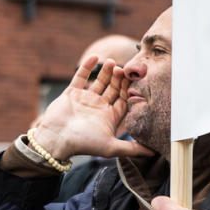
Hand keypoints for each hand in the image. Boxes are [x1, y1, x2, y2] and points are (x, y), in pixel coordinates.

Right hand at [31, 56, 153, 160]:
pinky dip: (87, 67)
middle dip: (119, 79)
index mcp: (109, 118)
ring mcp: (85, 99)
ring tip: (112, 63)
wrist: (56, 139)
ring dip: (106, 71)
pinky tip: (95, 57)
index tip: (135, 81)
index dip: (129, 90)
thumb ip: (133, 149)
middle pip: (113, 89)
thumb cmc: (84, 144)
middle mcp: (98, 108)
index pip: (123, 100)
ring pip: (99, 81)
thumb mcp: (111, 147)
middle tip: (124, 69)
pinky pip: (80, 77)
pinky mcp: (71, 93)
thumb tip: (154, 153)